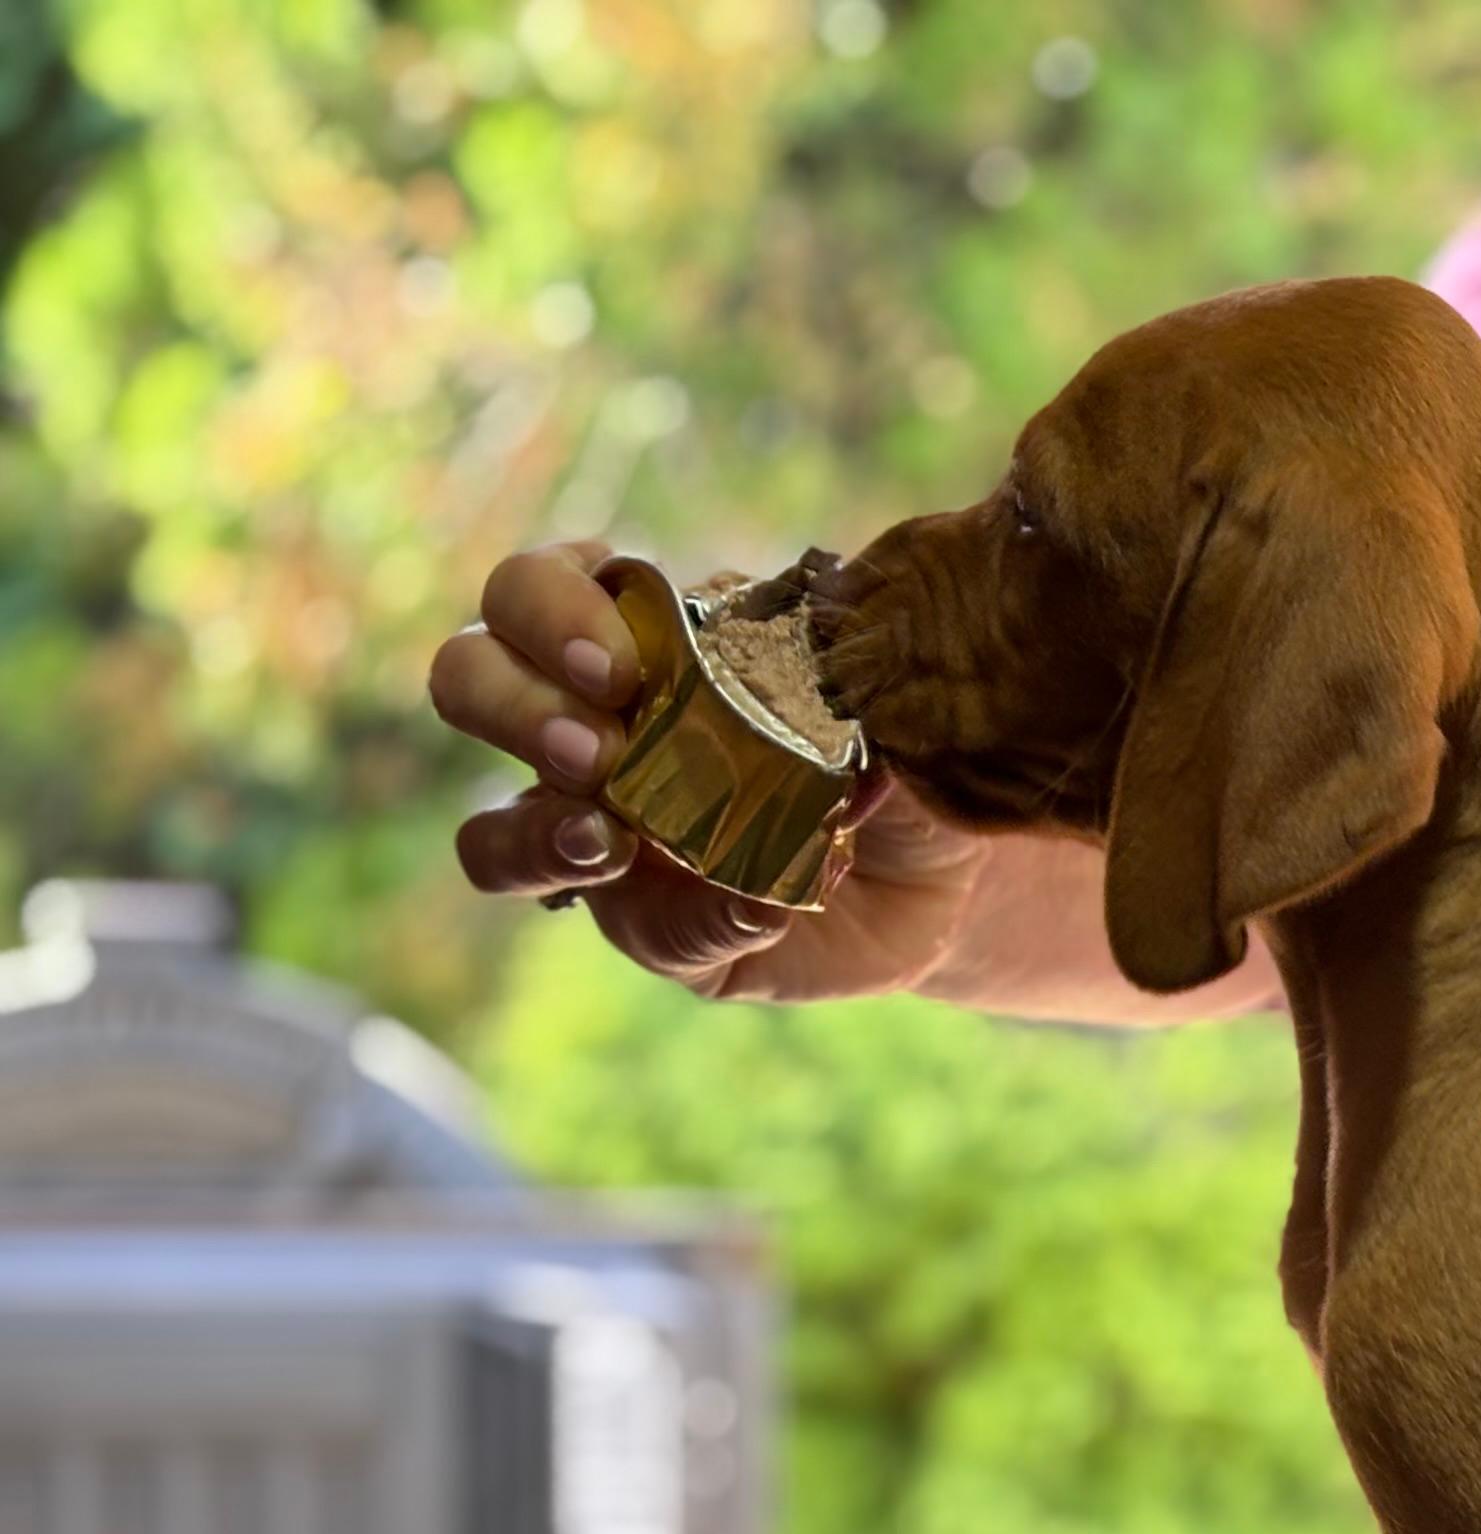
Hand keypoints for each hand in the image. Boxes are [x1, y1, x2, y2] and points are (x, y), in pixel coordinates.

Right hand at [428, 539, 989, 998]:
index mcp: (628, 639)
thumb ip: (824, 656)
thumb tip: (811, 659)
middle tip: (599, 748)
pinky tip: (759, 905)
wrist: (946, 863)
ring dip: (538, 834)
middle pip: (468, 682)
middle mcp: (586, 729)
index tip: (621, 660)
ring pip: (492, 838)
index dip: (548, 608)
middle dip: (514, 707)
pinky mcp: (656, 929)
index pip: (531, 589)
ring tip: (613, 840)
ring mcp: (602, 838)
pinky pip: (640, 931)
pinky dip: (699, 918)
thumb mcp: (866, 680)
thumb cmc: (887, 742)